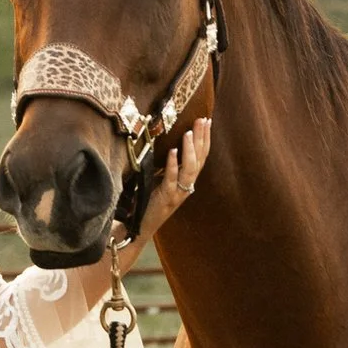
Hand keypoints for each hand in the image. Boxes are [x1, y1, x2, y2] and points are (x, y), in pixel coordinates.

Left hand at [133, 114, 211, 246]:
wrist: (140, 227)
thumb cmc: (148, 202)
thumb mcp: (161, 180)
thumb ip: (167, 166)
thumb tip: (167, 143)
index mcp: (187, 181)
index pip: (201, 157)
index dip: (205, 139)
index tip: (207, 121)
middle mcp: (187, 187)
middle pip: (199, 160)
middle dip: (201, 139)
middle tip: (202, 120)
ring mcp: (178, 193)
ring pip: (190, 169)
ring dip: (190, 149)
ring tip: (188, 132)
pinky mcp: (165, 198)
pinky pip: (171, 180)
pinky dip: (172, 164)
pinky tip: (172, 151)